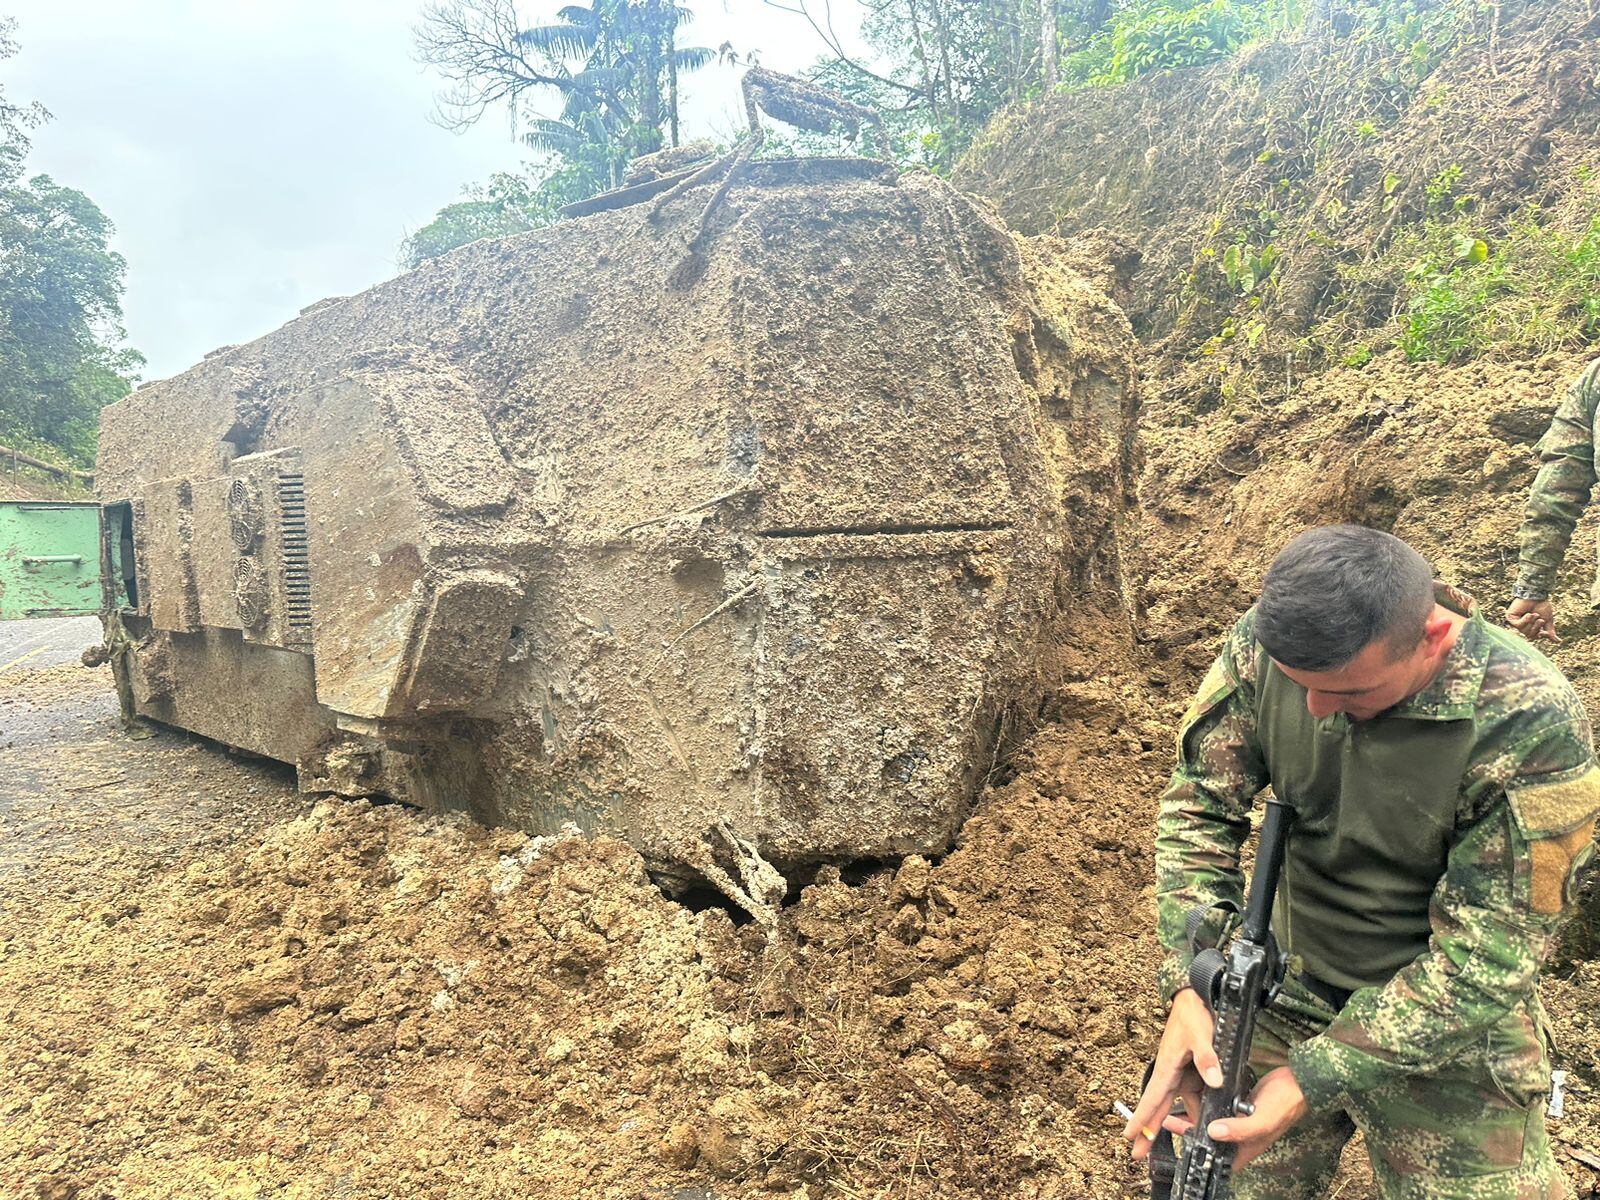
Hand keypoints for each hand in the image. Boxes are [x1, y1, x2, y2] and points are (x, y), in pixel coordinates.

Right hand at [1124, 987, 1221, 1160]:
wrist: (1195, 998)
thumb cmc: (1193, 1015)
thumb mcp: (1201, 1035)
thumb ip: (1207, 1058)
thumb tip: (1213, 1082)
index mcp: (1167, 1068)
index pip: (1152, 1098)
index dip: (1141, 1118)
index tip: (1128, 1136)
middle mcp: (1172, 1075)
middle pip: (1158, 1108)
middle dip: (1146, 1131)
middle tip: (1136, 1155)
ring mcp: (1181, 1074)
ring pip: (1176, 1105)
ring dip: (1172, 1124)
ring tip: (1162, 1144)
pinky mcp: (1192, 1072)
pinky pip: (1192, 1096)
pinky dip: (1192, 1110)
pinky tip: (1198, 1124)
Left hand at [1160, 1065, 1307, 1168]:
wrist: (1297, 1081)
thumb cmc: (1285, 1103)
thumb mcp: (1262, 1120)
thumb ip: (1239, 1129)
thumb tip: (1213, 1132)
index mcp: (1246, 1146)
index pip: (1219, 1160)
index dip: (1201, 1157)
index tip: (1181, 1146)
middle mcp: (1241, 1136)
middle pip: (1211, 1140)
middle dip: (1190, 1133)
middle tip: (1169, 1123)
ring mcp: (1239, 1120)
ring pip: (1213, 1123)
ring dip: (1195, 1118)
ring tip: (1173, 1112)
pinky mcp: (1238, 1105)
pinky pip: (1218, 1108)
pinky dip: (1205, 1104)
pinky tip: (1192, 1096)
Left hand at [1506, 598, 1558, 643]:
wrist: (1536, 595)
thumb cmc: (1541, 605)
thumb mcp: (1547, 619)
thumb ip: (1550, 631)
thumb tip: (1558, 641)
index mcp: (1531, 627)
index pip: (1535, 637)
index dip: (1541, 636)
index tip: (1545, 633)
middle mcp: (1523, 626)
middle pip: (1529, 635)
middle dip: (1536, 627)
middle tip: (1540, 619)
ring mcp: (1516, 622)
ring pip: (1524, 631)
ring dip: (1531, 622)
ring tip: (1534, 614)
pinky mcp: (1510, 618)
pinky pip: (1518, 625)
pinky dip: (1525, 620)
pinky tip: (1528, 614)